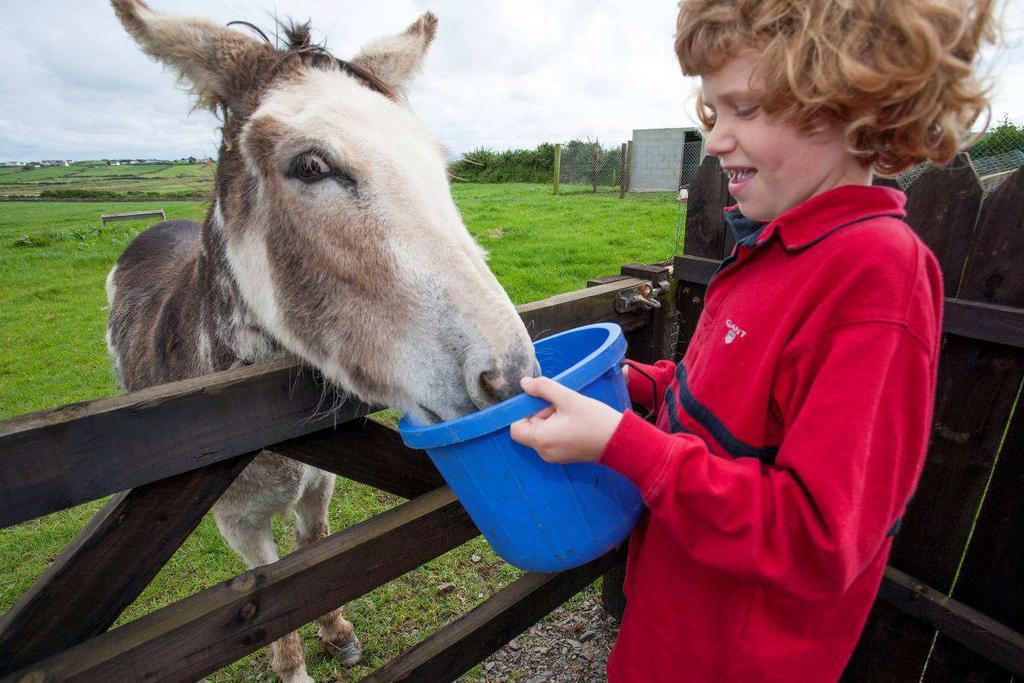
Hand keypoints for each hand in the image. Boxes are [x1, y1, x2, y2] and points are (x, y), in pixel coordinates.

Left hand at [509, 376, 623, 462]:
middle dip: (539, 412)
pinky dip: (557, 427)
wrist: (621, 441)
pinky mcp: (564, 455)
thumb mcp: (568, 398)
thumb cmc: (595, 420)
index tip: (538, 400)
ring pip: (540, 432)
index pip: (515, 427)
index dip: (522, 412)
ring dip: (549, 418)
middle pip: (528, 428)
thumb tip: (524, 383)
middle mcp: (544, 452)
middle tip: (559, 404)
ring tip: (569, 411)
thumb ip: (543, 388)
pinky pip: (551, 438)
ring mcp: (554, 456)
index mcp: (541, 439)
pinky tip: (573, 420)